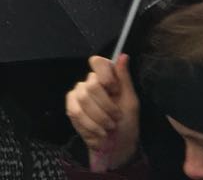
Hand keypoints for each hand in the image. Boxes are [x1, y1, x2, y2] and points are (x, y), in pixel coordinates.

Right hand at [66, 54, 139, 168]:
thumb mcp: (131, 102)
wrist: (116, 147)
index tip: (114, 90)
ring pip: (84, 99)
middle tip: (116, 117)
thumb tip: (123, 55)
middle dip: (107, 106)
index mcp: (106, 78)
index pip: (97, 62)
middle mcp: (90, 82)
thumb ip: (124, 79)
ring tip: (109, 127)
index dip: (105, 75)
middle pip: (92, 84)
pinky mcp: (70, 107)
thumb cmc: (127, 124)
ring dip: (100, 118)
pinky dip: (90, 125)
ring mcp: (78, 94)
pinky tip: (99, 131)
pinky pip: (76, 111)